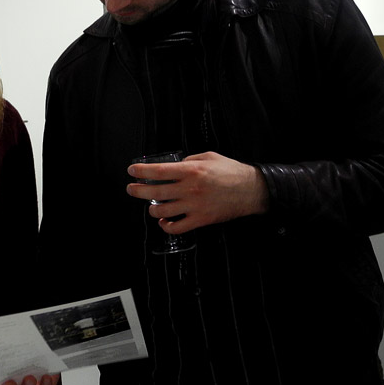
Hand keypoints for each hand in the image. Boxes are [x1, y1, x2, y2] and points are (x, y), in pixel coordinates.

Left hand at [126, 151, 268, 234]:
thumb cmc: (232, 172)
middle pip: (154, 192)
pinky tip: (164, 221)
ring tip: (150, 206)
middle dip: (137, 191)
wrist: (251, 190)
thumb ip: (190, 159)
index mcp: (191, 170)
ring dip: (151, 209)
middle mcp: (189, 188)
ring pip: (162, 211)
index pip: (158, 171)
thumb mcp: (209, 156)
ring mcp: (194, 206)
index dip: (141, 171)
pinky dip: (166, 226)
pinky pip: (177, 227)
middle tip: (131, 189)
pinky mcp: (201, 220)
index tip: (132, 171)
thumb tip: (175, 165)